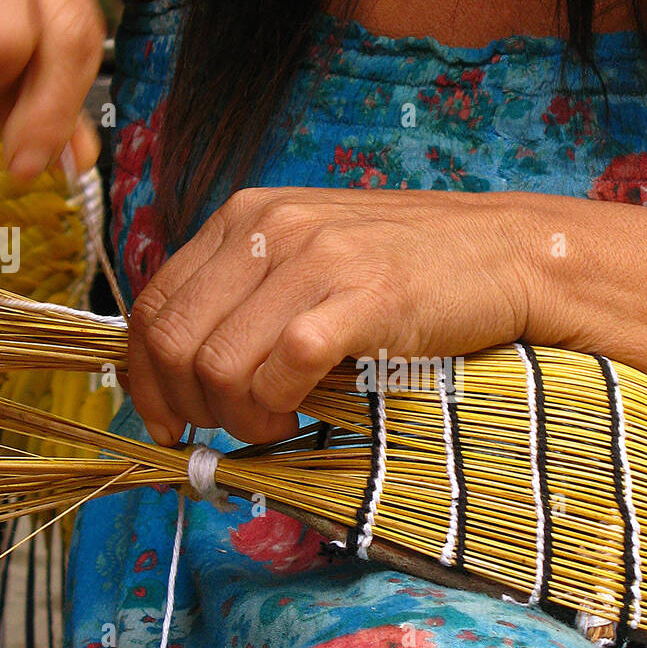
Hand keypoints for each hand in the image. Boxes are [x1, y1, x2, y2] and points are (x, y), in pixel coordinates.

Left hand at [127, 187, 542, 445]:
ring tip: (273, 422)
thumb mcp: (311, 258)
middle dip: (186, 405)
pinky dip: (277, 407)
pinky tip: (299, 415)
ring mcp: (315, 260)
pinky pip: (283, 367)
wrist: (503, 253)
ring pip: (219, 362)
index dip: (143, 376)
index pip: (153, 303)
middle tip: (224, 430)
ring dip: (237, 415)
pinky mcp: (361, 297)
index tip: (164, 420)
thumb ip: (250, 293)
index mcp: (246, 217)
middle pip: (174, 340)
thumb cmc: (408, 266)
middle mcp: (270, 228)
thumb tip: (188, 369)